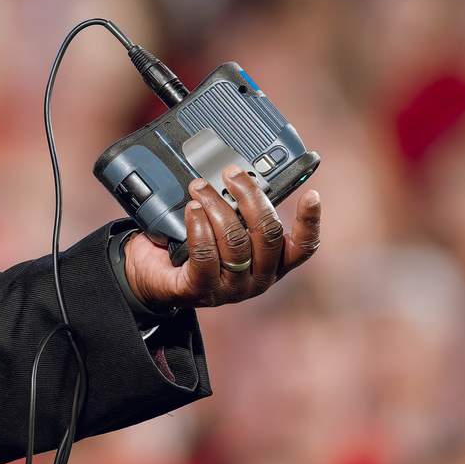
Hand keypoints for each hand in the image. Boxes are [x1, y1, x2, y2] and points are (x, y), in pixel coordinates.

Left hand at [121, 165, 319, 309]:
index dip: (311, 222)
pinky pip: (206, 254)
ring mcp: (232, 288)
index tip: (312, 195)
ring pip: (236, 241)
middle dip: (250, 195)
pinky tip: (192, 209)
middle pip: (268, 234)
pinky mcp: (202, 290)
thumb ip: (238, 208)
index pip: (303, 247)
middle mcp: (259, 278)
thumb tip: (238, 174)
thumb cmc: (192, 245)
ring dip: (217, 206)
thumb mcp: (223, 225)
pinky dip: (199, 226)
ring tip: (199, 187)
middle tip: (230, 173)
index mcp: (272, 262)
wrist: (152, 275)